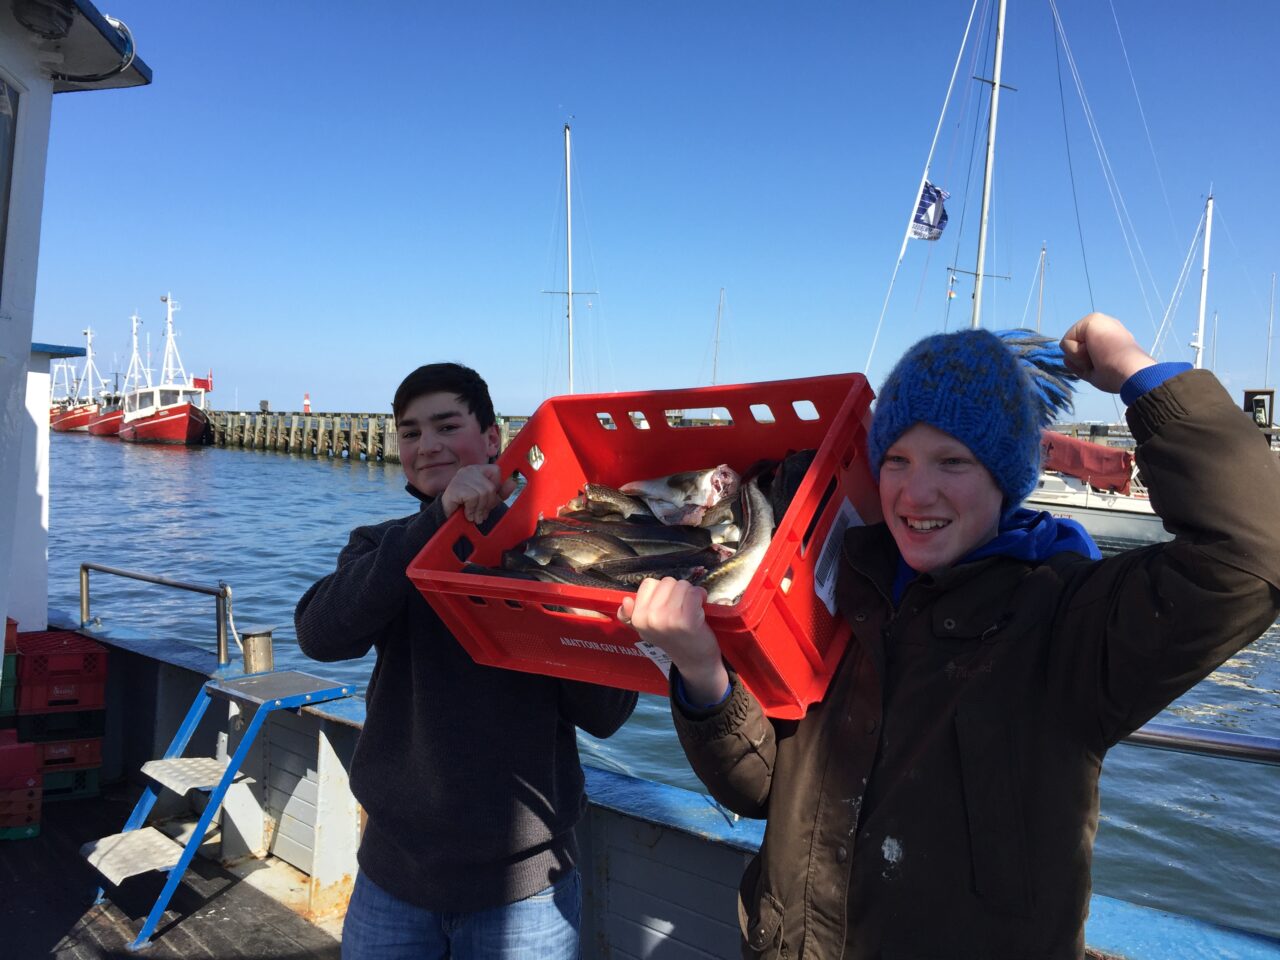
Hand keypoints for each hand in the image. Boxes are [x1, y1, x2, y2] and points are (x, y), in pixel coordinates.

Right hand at [441, 464, 516, 523]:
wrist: (449, 516)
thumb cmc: (470, 506)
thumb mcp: (489, 500)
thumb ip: (502, 492)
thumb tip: (513, 483)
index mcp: (479, 469)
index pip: (496, 470)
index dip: (496, 486)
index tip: (489, 498)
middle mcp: (470, 470)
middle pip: (490, 487)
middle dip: (488, 504)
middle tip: (481, 513)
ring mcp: (461, 477)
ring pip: (482, 493)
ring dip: (479, 509)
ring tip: (474, 516)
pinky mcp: (455, 487)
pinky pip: (472, 498)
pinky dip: (471, 509)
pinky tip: (467, 514)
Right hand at [618, 577, 728, 703]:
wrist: (693, 660)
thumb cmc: (672, 639)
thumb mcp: (645, 628)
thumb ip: (630, 615)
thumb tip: (626, 601)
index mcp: (637, 618)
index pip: (648, 584)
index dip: (661, 591)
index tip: (666, 606)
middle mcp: (650, 618)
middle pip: (666, 582)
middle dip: (676, 591)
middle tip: (680, 609)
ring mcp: (668, 619)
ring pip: (682, 585)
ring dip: (690, 594)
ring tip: (690, 610)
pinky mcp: (687, 620)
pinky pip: (695, 593)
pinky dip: (700, 597)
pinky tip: (700, 610)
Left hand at [1060, 313, 1156, 393]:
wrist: (1131, 372)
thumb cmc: (1118, 375)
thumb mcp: (1096, 371)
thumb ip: (1082, 364)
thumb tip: (1065, 359)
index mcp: (1107, 338)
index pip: (1080, 352)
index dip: (1085, 365)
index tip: (1104, 367)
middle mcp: (1102, 327)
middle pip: (1072, 348)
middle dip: (1082, 362)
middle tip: (1103, 363)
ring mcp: (1098, 322)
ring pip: (1068, 346)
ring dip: (1080, 359)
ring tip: (1101, 357)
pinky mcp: (1091, 320)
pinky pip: (1065, 342)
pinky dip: (1077, 354)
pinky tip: (1097, 352)